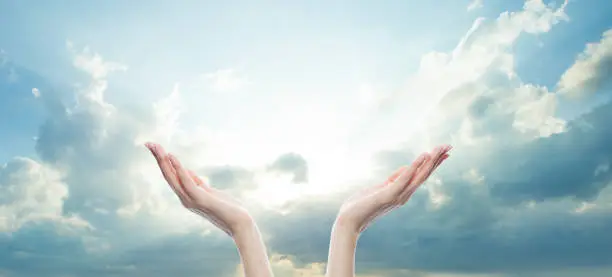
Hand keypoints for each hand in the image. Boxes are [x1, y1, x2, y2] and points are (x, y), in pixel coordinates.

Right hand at [145, 142, 253, 236]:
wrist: (238, 222)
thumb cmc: (226, 207)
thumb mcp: (209, 191)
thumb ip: (197, 183)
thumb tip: (187, 171)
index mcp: (186, 195)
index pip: (170, 175)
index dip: (162, 161)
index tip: (154, 147)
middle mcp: (184, 198)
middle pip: (167, 175)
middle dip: (158, 158)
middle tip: (148, 143)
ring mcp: (190, 200)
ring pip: (172, 178)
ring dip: (164, 161)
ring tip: (157, 147)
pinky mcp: (200, 199)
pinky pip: (187, 183)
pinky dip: (179, 170)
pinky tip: (173, 158)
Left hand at [335, 145, 451, 234]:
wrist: (349, 220)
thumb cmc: (361, 205)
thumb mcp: (380, 188)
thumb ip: (393, 180)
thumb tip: (406, 168)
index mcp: (402, 192)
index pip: (421, 175)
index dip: (433, 163)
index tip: (444, 151)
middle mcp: (404, 195)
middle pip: (424, 175)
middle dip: (437, 160)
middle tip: (449, 146)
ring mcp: (398, 196)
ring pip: (419, 176)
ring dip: (430, 162)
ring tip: (439, 149)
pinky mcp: (389, 195)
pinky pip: (404, 179)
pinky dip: (414, 167)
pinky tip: (422, 157)